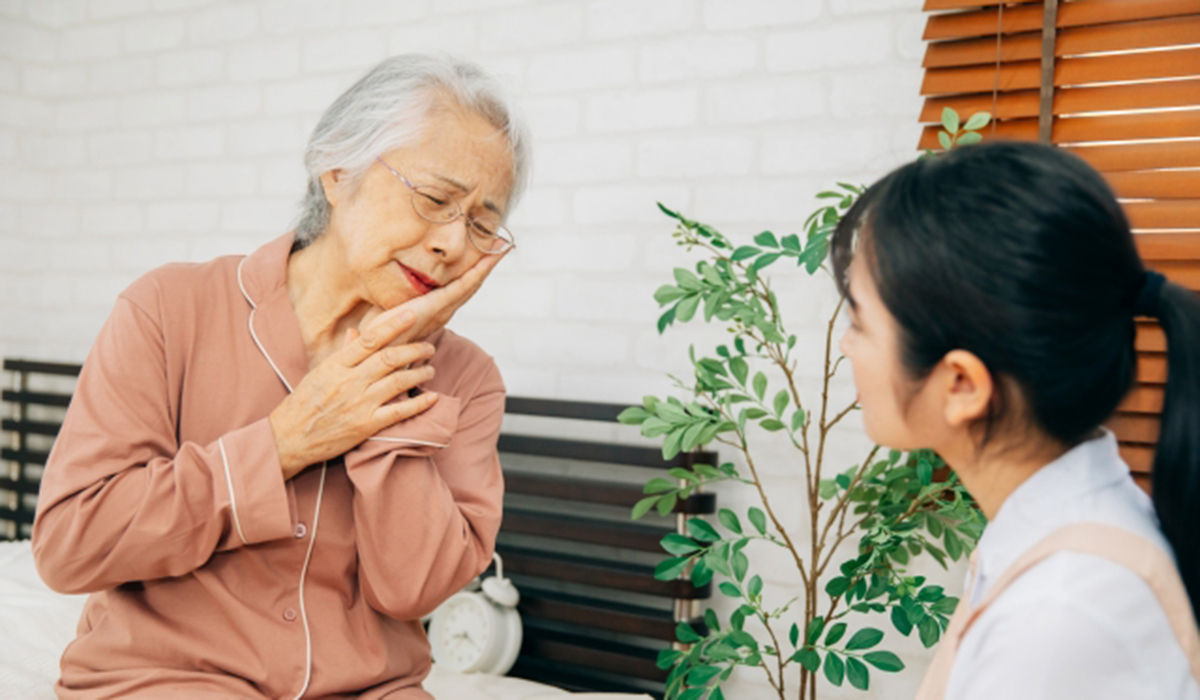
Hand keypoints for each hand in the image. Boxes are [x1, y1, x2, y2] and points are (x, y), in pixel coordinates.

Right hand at [268, 311, 439, 478]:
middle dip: (414, 350)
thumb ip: (342, 353)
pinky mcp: (366, 425)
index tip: (411, 315)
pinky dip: (419, 403)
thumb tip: (358, 332)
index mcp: (335, 365)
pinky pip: (399, 411)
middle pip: (389, 359)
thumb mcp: (319, 373)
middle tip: (429, 347)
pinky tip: (432, 397)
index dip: (393, 325)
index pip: (370, 339)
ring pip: (398, 382)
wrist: (288, 439)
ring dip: (419, 374)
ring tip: (430, 369)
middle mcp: (349, 382)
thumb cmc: (303, 404)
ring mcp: (359, 404)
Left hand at [361, 247, 509, 344]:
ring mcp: (444, 308)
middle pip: (471, 283)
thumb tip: (384, 281)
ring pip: (471, 282)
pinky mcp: (438, 305)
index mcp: (434, 310)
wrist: (374, 348)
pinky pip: (463, 284)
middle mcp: (444, 310)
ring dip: (487, 264)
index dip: (471, 270)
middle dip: (486, 264)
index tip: (482, 254)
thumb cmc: (377, 333)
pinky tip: (487, 258)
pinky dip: (478, 270)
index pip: (458, 286)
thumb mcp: (386, 309)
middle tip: (501, 245)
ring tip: (500, 247)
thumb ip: (391, 298)